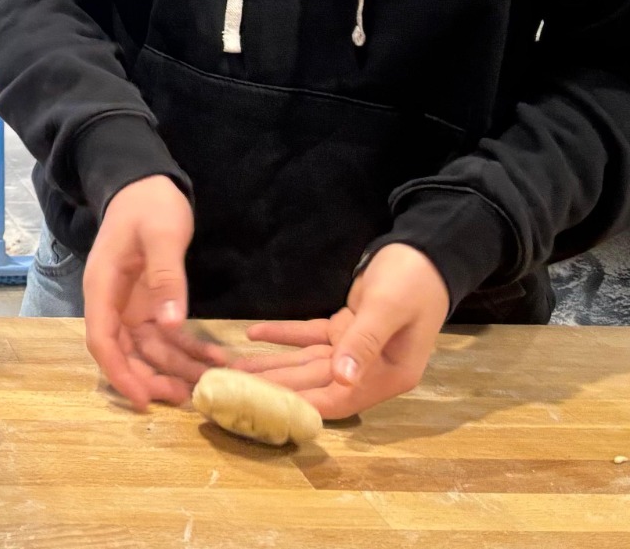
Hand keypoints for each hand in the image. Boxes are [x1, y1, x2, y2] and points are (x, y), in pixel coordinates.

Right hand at [83, 174, 223, 408]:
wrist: (146, 185)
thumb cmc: (149, 206)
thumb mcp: (162, 235)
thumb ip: (166, 277)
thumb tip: (171, 324)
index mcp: (103, 287)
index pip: (103, 341)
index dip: (120, 374)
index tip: (144, 400)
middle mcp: (113, 302)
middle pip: (124, 353)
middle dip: (151, 378)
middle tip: (185, 396)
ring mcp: (131, 305)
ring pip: (149, 350)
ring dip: (175, 368)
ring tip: (209, 383)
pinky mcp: (150, 304)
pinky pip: (166, 336)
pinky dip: (187, 350)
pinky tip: (214, 359)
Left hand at [235, 243, 448, 418]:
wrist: (425, 253)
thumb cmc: (413, 281)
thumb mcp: (387, 309)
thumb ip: (364, 342)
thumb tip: (344, 379)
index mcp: (390, 375)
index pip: (340, 398)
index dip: (304, 403)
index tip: (267, 407)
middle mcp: (373, 370)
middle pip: (317, 383)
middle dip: (276, 386)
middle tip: (235, 389)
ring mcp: (358, 351)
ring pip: (308, 362)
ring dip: (273, 363)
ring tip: (234, 369)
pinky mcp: (347, 329)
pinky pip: (309, 336)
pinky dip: (283, 335)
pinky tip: (253, 334)